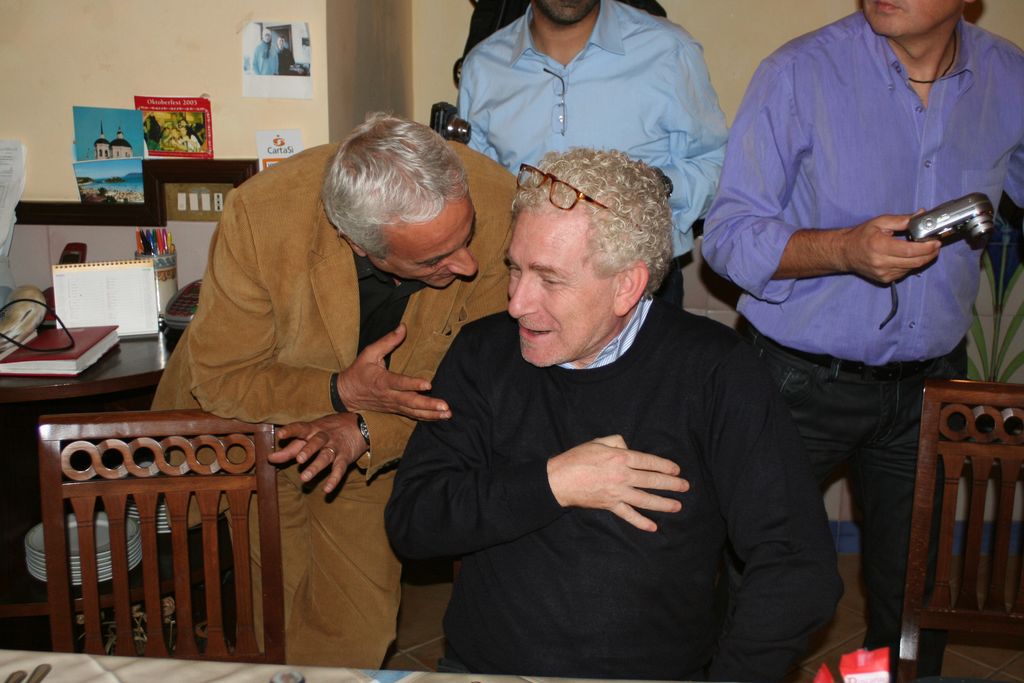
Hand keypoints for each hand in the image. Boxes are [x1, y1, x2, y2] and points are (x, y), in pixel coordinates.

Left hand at [269, 412, 366, 492]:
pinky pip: (340, 469)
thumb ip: (290, 448)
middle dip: (308, 450)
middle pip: (317, 442)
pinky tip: (327, 489)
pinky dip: (334, 479)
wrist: (359, 425)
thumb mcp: (310, 435)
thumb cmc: (328, 430)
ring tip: (305, 478)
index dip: (291, 430)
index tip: (281, 434)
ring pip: (326, 456)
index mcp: (313, 429)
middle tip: (299, 459)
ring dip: (316, 466)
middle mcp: (324, 437)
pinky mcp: (345, 458)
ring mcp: (336, 447)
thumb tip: (270, 458)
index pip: (301, 428)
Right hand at [337, 323, 450, 419]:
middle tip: (445, 406)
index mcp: (382, 380)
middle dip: (428, 405)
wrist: (346, 394)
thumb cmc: (359, 371)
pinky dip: (426, 417)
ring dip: (431, 414)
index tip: (428, 385)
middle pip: (410, 402)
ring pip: (413, 412)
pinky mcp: (396, 410)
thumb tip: (403, 327)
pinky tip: (439, 417)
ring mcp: (393, 405)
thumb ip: (388, 341)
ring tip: (447, 414)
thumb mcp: (369, 352)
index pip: (399, 383)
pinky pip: (412, 415)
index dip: (413, 384)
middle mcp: (389, 395)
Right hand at [546, 435, 689, 531]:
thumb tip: (629, 447)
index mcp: (620, 457)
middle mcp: (622, 475)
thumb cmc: (577, 458)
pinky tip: (653, 527)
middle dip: (671, 484)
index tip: (676, 470)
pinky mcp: (610, 505)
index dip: (665, 465)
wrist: (559, 480)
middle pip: (652, 480)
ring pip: (645, 499)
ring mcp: (617, 492)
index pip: (648, 461)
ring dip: (663, 503)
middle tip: (685, 487)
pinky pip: (628, 515)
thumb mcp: (597, 441)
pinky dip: (641, 522)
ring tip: (677, 506)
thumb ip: (616, 441)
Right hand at [839, 213, 939, 283]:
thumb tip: (921, 215)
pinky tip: (908, 257)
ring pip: (912, 268)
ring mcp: (883, 273)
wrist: (845, 252)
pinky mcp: (884, 279)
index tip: (936, 241)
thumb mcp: (880, 222)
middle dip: (930, 254)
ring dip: (921, 259)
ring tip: (923, 249)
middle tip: (936, 246)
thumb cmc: (861, 235)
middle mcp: (881, 262)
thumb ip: (902, 219)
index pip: (910, 250)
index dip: (927, 247)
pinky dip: (910, 264)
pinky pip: (904, 272)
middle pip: (915, 262)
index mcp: (880, 246)